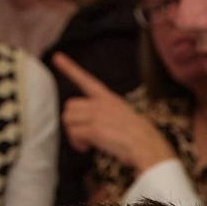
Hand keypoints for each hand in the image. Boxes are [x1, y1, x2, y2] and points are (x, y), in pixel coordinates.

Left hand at [53, 53, 175, 172]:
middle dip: (73, 122)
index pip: (86, 80)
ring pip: (68, 120)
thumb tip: (95, 126)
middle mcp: (101, 103)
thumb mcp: (126, 118)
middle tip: (83, 135)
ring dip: (74, 134)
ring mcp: (97, 115)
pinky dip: (78, 144)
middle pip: (70, 106)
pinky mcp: (94, 129)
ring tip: (87, 143)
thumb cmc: (142, 139)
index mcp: (110, 99)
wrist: (149, 148)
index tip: (57, 57)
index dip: (70, 68)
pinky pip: (74, 133)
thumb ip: (108, 115)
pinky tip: (88, 148)